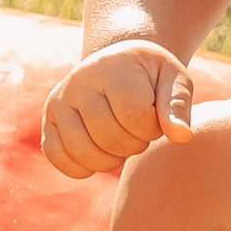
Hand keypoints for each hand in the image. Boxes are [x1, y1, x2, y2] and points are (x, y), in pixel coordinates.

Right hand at [40, 39, 192, 176]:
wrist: (118, 63)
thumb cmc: (151, 76)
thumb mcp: (174, 80)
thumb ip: (178, 106)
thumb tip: (181, 136)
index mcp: (112, 69)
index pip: (134, 117)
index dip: (152, 128)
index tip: (155, 116)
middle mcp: (79, 83)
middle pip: (110, 138)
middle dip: (135, 144)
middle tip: (140, 131)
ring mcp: (59, 103)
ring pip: (83, 152)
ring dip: (111, 160)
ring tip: (123, 141)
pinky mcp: (48, 121)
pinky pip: (58, 157)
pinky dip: (82, 167)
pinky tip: (101, 154)